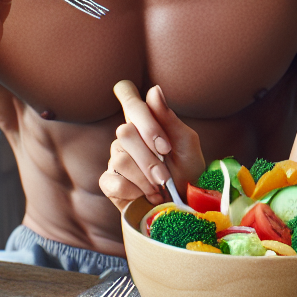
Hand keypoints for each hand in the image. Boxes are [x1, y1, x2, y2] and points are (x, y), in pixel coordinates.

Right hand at [99, 80, 204, 212]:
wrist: (184, 206)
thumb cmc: (188, 169)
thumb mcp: (186, 143)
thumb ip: (169, 118)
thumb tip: (154, 90)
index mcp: (145, 121)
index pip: (126, 94)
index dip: (130, 98)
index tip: (158, 134)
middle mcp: (126, 136)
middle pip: (124, 131)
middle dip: (150, 157)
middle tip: (166, 175)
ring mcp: (115, 158)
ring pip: (121, 159)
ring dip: (146, 178)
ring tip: (160, 188)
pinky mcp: (109, 182)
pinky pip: (114, 181)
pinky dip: (135, 192)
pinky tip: (146, 196)